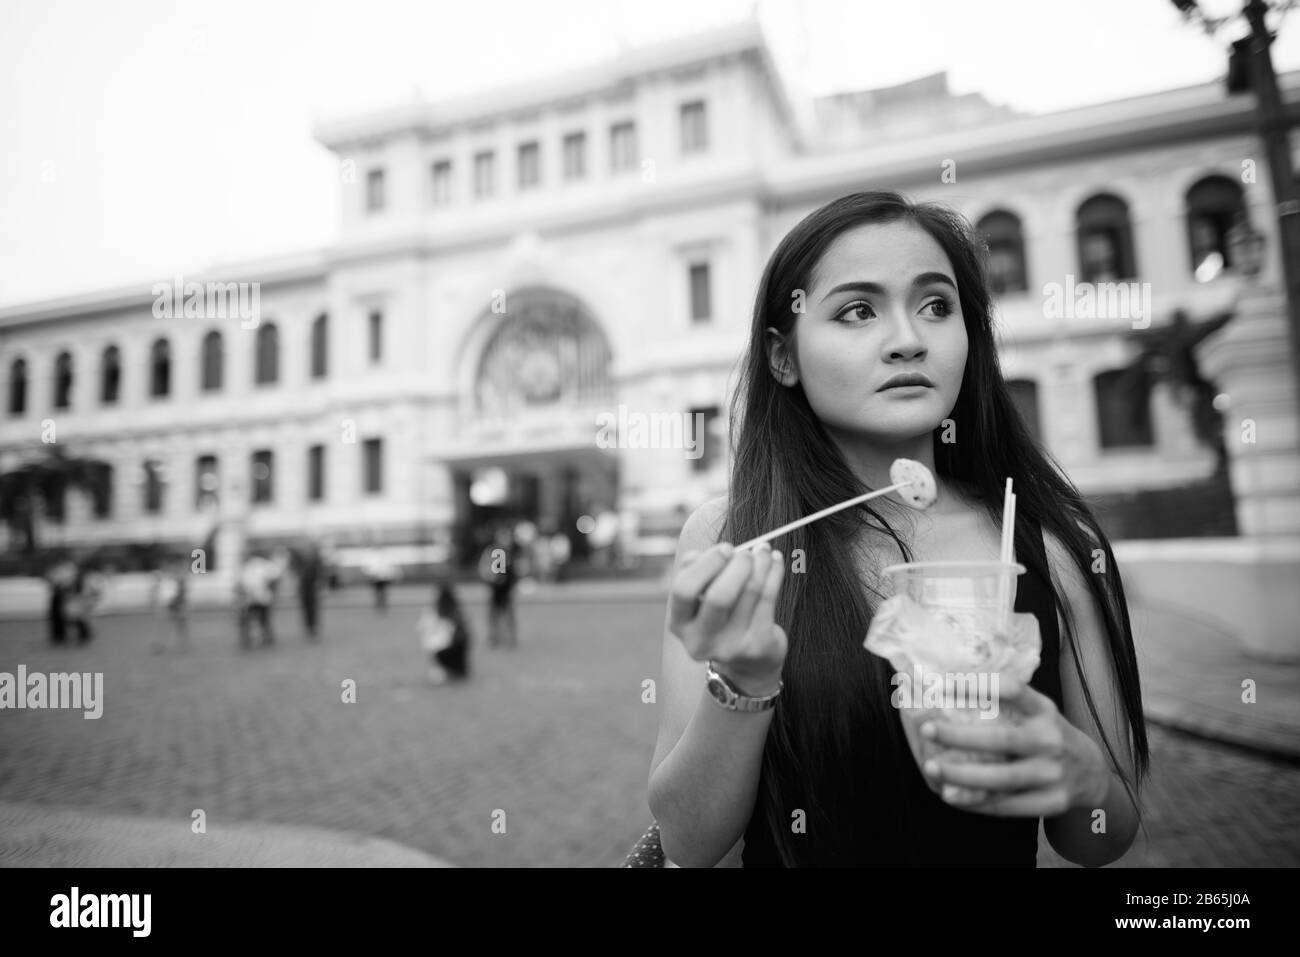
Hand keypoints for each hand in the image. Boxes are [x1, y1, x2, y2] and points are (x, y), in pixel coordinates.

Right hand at [668, 542, 786, 693]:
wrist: (749, 662)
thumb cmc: (722, 616)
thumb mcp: (701, 598)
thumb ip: (697, 572)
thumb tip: (705, 553)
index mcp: (679, 624)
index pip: (684, 590)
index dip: (706, 564)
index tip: (726, 548)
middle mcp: (700, 640)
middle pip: (718, 597)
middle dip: (737, 567)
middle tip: (747, 552)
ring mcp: (730, 646)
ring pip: (750, 593)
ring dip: (760, 564)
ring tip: (764, 550)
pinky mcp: (757, 646)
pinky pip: (768, 599)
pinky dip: (774, 573)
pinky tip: (776, 561)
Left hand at [918, 677, 1109, 816]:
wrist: (1093, 774)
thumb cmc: (1049, 735)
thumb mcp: (1039, 712)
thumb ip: (1007, 705)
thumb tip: (948, 690)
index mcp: (1044, 711)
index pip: (1013, 690)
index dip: (979, 685)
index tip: (943, 685)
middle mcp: (1050, 740)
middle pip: (1002, 739)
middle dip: (961, 736)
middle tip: (928, 729)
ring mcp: (1053, 774)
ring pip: (1002, 778)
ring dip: (963, 775)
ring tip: (932, 768)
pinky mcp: (1051, 802)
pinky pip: (1008, 805)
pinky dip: (977, 802)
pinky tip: (952, 796)